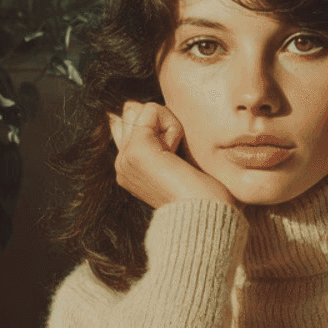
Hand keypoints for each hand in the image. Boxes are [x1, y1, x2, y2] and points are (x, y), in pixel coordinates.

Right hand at [109, 101, 236, 208]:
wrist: (205, 219)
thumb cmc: (202, 195)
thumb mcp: (176, 163)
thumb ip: (158, 140)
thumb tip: (140, 108)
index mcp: (128, 168)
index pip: (126, 120)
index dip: (156, 126)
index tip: (173, 155)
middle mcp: (122, 164)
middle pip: (132, 110)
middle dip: (160, 123)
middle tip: (175, 155)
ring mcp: (126, 158)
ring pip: (141, 108)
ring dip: (167, 124)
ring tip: (176, 156)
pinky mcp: (136, 150)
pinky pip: (152, 110)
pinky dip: (172, 126)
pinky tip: (176, 153)